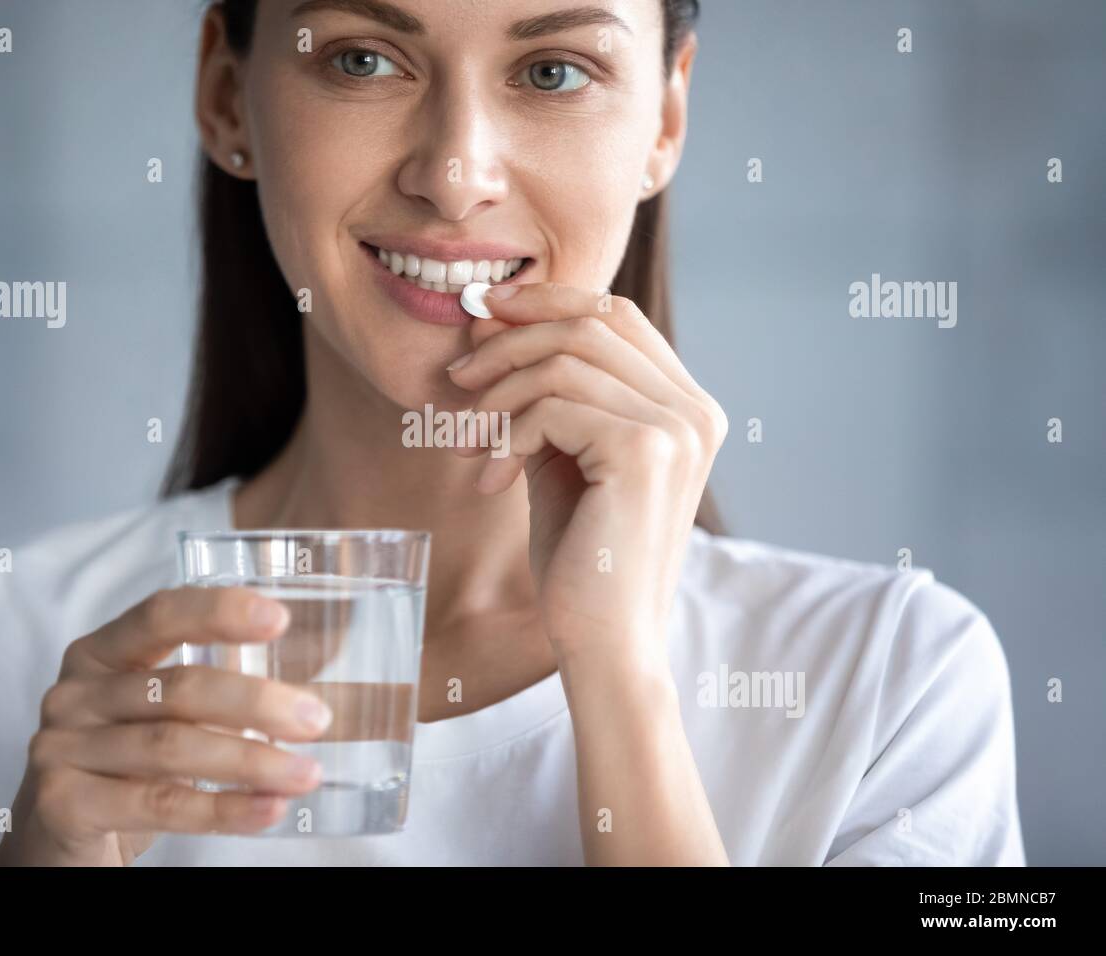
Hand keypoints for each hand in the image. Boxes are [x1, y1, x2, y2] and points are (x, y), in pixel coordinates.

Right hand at [0, 587, 333, 865]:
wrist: (53, 845)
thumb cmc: (121, 771)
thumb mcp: (157, 721)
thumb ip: (209, 699)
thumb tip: (304, 702)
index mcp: (99, 654)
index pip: (161, 615)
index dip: (219, 612)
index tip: (280, 618)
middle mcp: (74, 693)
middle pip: (179, 687)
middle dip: (257, 702)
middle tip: (316, 720)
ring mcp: (60, 747)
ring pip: (173, 747)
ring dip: (252, 761)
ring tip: (305, 774)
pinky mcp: (61, 802)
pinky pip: (158, 802)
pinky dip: (222, 808)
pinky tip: (267, 809)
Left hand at [447, 283, 727, 669]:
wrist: (606, 643)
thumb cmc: (581, 561)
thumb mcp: (562, 461)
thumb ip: (545, 396)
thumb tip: (492, 322)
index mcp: (687, 407)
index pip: (616, 313)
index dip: (546, 301)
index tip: (484, 314)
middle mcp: (695, 409)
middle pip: (589, 323)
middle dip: (509, 341)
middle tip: (457, 378)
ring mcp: (677, 428)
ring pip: (563, 361)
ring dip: (497, 395)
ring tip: (464, 441)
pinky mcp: (644, 450)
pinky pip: (552, 406)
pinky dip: (506, 435)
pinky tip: (491, 481)